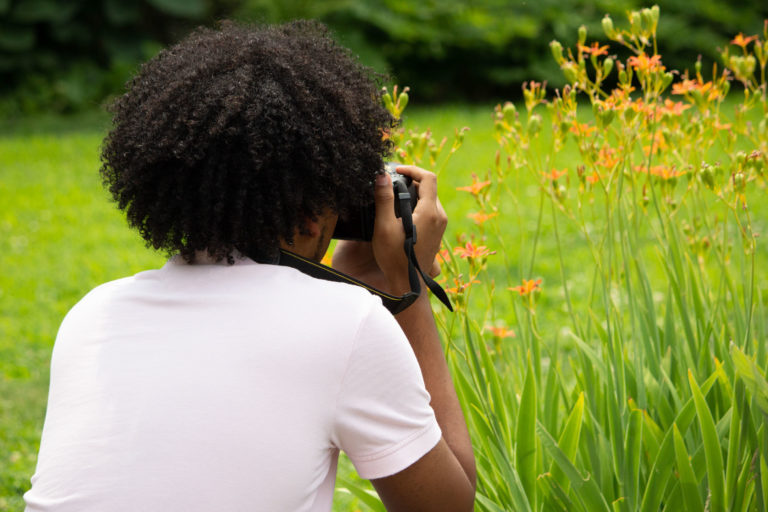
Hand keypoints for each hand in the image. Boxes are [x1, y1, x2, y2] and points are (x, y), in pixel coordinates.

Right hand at [332, 165, 446, 294]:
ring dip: (415, 192)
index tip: (397, 170)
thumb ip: (383, 199)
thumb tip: (381, 175)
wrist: (408, 283)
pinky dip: (418, 203)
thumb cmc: (394, 257)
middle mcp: (440, 216)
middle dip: (412, 179)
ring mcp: (441, 225)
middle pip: (430, 187)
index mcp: (429, 212)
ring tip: (395, 195)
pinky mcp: (437, 232)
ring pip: (430, 198)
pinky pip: (430, 209)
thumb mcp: (384, 227)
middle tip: (393, 181)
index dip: (412, 168)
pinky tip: (402, 212)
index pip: (428, 177)